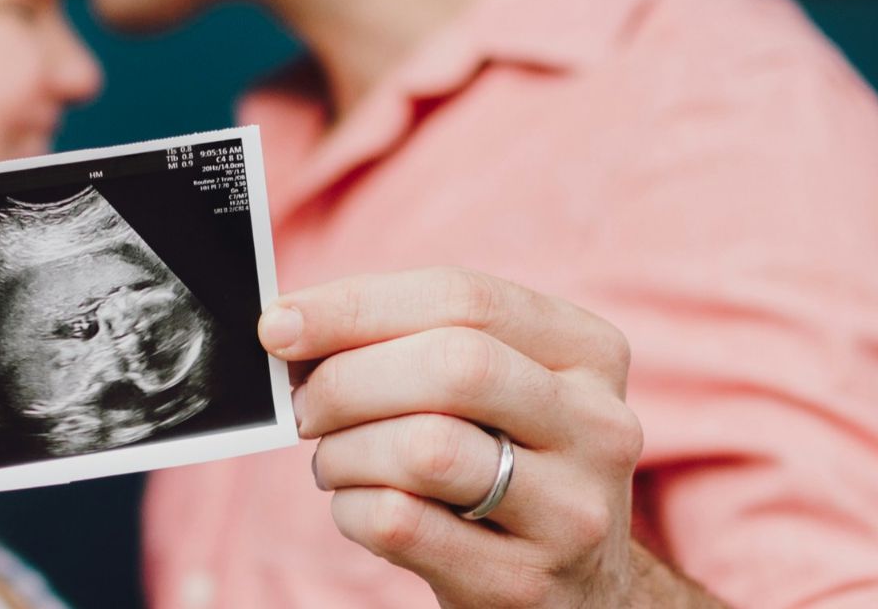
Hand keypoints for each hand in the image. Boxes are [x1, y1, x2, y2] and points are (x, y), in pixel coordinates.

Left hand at [261, 267, 713, 606]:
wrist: (579, 592)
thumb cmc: (507, 463)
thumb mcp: (497, 392)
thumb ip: (414, 343)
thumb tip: (291, 327)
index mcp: (589, 352)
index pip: (464, 298)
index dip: (357, 305)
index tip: (278, 325)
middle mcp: (599, 427)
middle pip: (453, 366)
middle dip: (348, 379)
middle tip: (305, 406)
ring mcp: (571, 512)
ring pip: (425, 449)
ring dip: (344, 451)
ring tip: (334, 461)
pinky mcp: (524, 583)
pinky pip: (401, 525)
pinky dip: (351, 508)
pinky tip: (356, 507)